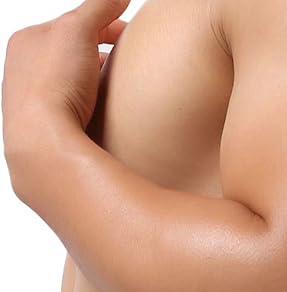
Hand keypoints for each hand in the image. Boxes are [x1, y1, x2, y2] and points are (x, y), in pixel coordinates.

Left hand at [2, 0, 127, 180]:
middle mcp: (22, 74)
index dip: (103, 26)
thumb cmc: (52, 87)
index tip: (128, 36)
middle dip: (98, 58)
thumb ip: (99, 6)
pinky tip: (101, 118)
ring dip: (93, 88)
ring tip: (114, 93)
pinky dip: (88, 113)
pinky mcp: (44, 136)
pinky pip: (72, 117)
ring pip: (71, 89)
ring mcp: (32, 108)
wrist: (43, 147)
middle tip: (123, 65)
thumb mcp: (78, 28)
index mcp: (25, 42)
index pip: (71, 25)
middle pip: (71, 57)